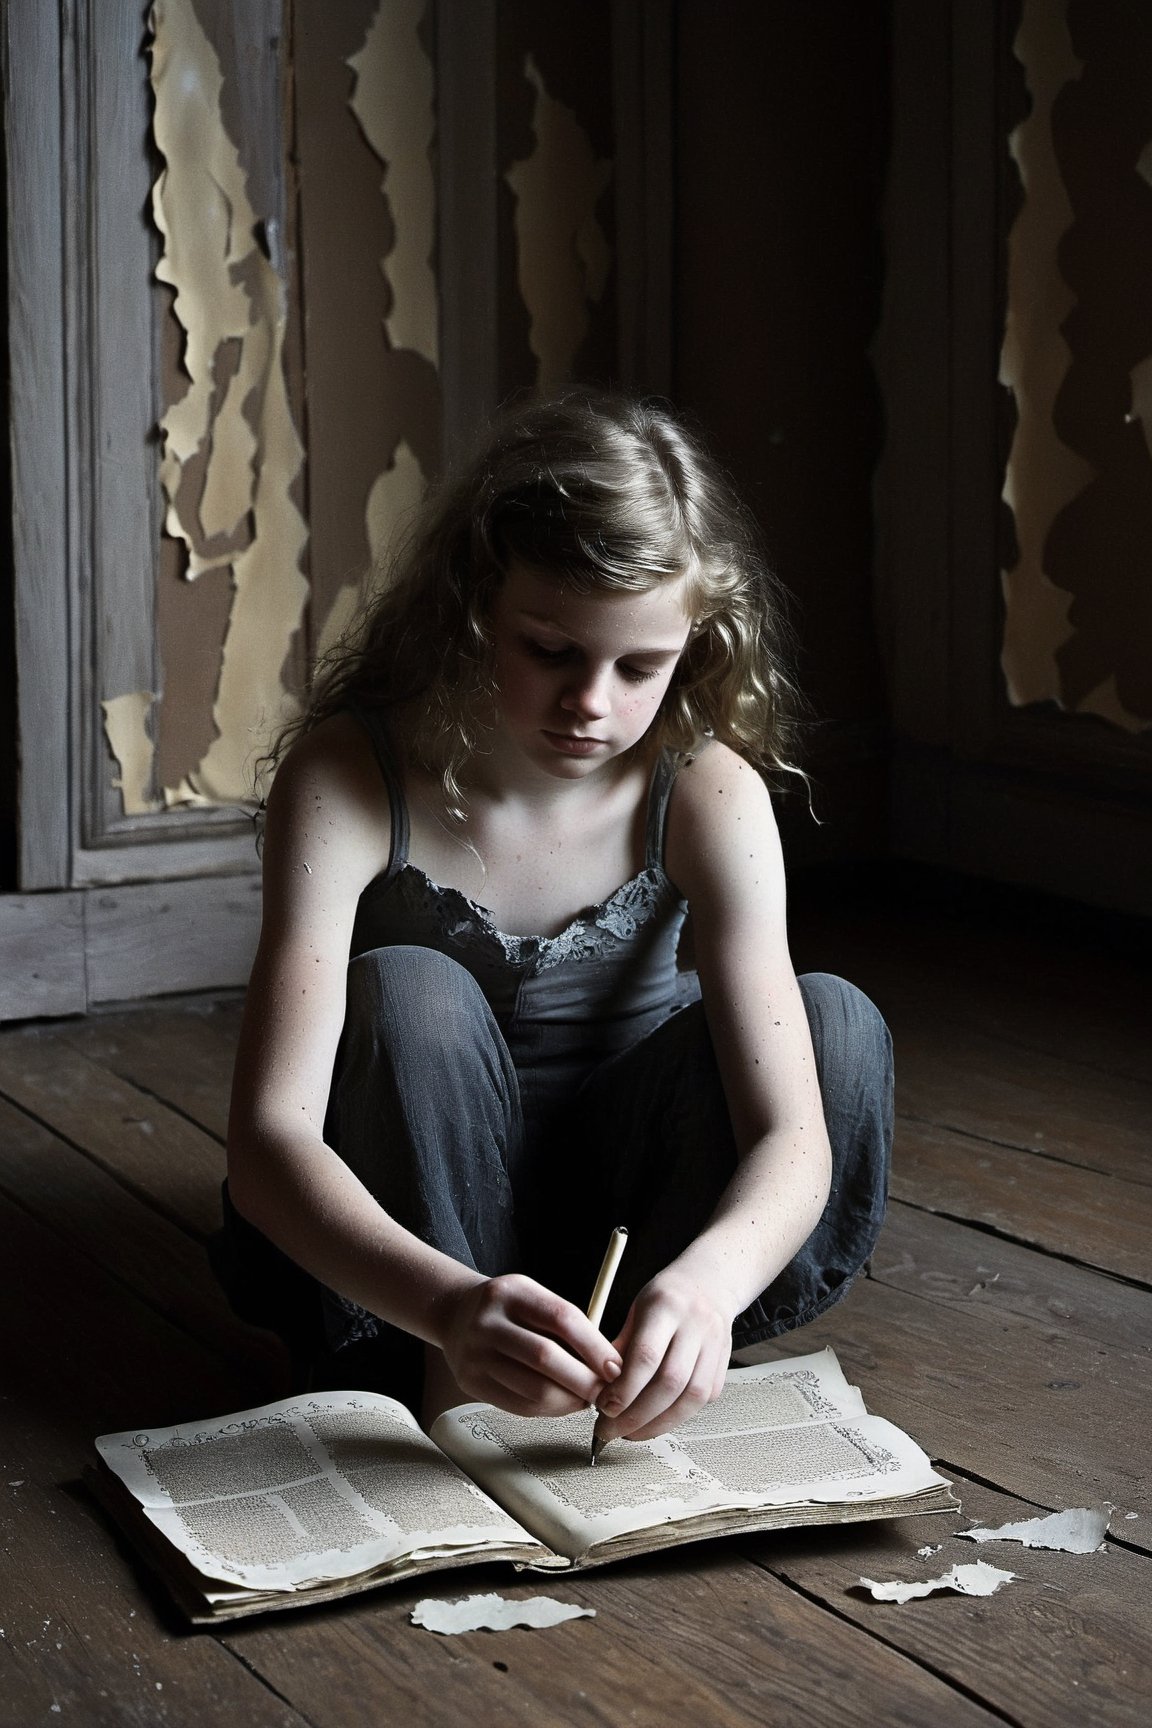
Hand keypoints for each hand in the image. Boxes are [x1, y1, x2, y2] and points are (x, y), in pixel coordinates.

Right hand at [436, 1272, 622, 1418]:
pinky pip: (519, 1406)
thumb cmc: (507, 1308)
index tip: (615, 1367)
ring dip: (570, 1401)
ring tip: (586, 1399)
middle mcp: (488, 1322)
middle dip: (585, 1380)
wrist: (455, 1314)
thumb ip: (565, 1322)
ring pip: (534, 1389)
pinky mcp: (471, 1383)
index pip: (562, 1318)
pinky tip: (562, 1404)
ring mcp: (475, 1355)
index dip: (594, 1346)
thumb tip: (607, 1364)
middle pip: (546, 1358)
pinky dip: (549, 1410)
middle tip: (607, 1391)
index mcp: (511, 1293)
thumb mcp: (532, 1296)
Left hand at [594, 1269, 733, 1442]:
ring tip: (633, 1433)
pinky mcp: (724, 1363)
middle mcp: (695, 1325)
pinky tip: (657, 1420)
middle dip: (637, 1415)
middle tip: (612, 1429)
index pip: (646, 1356)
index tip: (604, 1408)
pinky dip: (679, 1416)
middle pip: (669, 1382)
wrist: (709, 1283)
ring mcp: (715, 1344)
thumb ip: (619, 1348)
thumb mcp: (635, 1311)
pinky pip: (704, 1399)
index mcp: (666, 1306)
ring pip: (691, 1397)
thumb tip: (598, 1390)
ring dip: (659, 1424)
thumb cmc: (666, 1298)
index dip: (624, 1389)